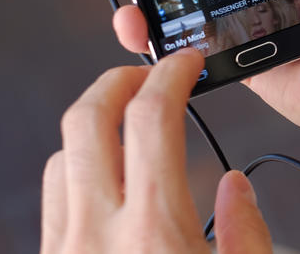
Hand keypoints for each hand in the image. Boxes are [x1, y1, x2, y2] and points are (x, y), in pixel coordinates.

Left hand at [41, 49, 270, 252]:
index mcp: (154, 233)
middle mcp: (98, 234)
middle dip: (120, 80)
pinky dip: (79, 170)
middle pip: (88, 119)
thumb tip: (236, 189)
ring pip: (64, 154)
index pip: (152, 118)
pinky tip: (109, 184)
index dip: (171, 75)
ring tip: (131, 129)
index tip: (187, 64)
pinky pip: (52, 199)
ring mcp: (65, 250)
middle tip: (148, 75)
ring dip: (97, 127)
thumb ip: (247, 236)